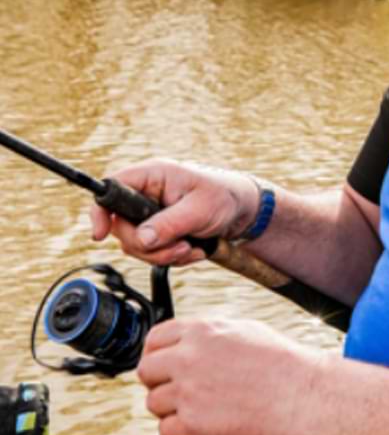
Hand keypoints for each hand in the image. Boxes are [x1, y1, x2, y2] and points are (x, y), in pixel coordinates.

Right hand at [89, 159, 257, 265]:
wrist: (243, 211)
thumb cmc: (224, 197)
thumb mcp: (200, 209)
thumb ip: (169, 223)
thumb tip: (142, 239)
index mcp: (152, 176)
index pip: (111, 189)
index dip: (100, 211)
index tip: (100, 235)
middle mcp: (146, 195)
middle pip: (120, 227)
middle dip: (148, 245)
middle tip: (179, 247)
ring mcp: (151, 215)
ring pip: (136, 245)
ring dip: (163, 254)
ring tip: (191, 248)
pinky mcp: (159, 232)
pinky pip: (152, 253)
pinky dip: (172, 257)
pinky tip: (194, 250)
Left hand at [137, 317, 323, 434]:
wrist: (302, 395)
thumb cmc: (283, 364)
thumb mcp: (244, 331)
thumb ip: (209, 335)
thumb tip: (189, 343)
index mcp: (201, 332)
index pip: (155, 339)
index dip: (158, 354)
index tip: (165, 365)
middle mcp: (188, 358)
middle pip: (146, 371)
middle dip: (161, 382)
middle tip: (182, 390)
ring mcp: (188, 392)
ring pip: (154, 404)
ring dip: (173, 409)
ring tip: (203, 409)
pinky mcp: (193, 424)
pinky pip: (166, 432)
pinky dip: (182, 433)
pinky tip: (206, 424)